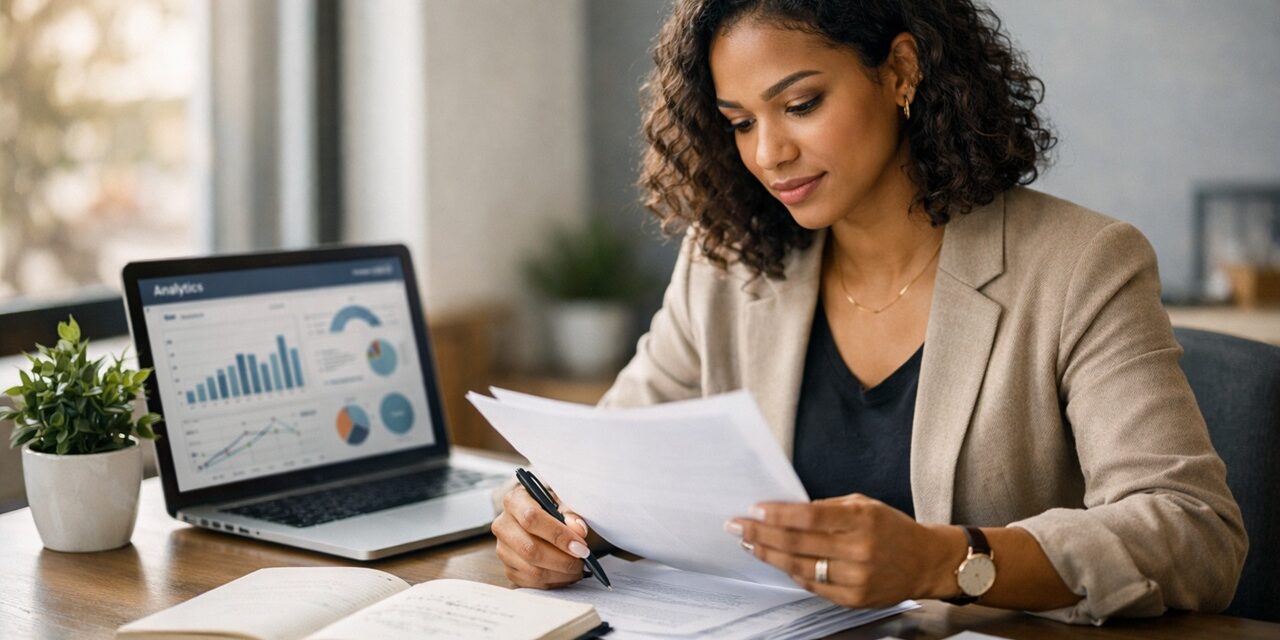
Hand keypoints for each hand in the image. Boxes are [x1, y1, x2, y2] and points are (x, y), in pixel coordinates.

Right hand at [491, 483, 592, 588]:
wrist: (544, 520)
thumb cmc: (555, 509)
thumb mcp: (563, 502)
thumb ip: (571, 514)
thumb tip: (579, 530)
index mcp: (514, 501)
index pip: (531, 518)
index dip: (558, 535)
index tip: (581, 546)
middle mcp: (503, 525)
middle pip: (530, 549)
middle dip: (562, 560)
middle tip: (583, 560)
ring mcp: (502, 549)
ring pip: (531, 570)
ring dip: (561, 574)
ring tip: (578, 568)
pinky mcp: (508, 569)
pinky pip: (531, 583)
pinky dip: (554, 582)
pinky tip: (566, 574)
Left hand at [727, 493, 960, 607]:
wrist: (925, 562)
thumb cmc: (891, 528)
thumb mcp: (864, 505)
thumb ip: (827, 508)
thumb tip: (785, 511)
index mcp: (860, 520)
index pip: (808, 517)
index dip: (777, 514)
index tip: (753, 510)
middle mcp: (858, 550)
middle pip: (797, 543)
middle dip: (761, 534)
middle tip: (737, 526)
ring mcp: (855, 578)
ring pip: (799, 567)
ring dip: (769, 555)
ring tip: (750, 544)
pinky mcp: (853, 598)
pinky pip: (812, 586)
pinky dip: (792, 572)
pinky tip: (777, 561)